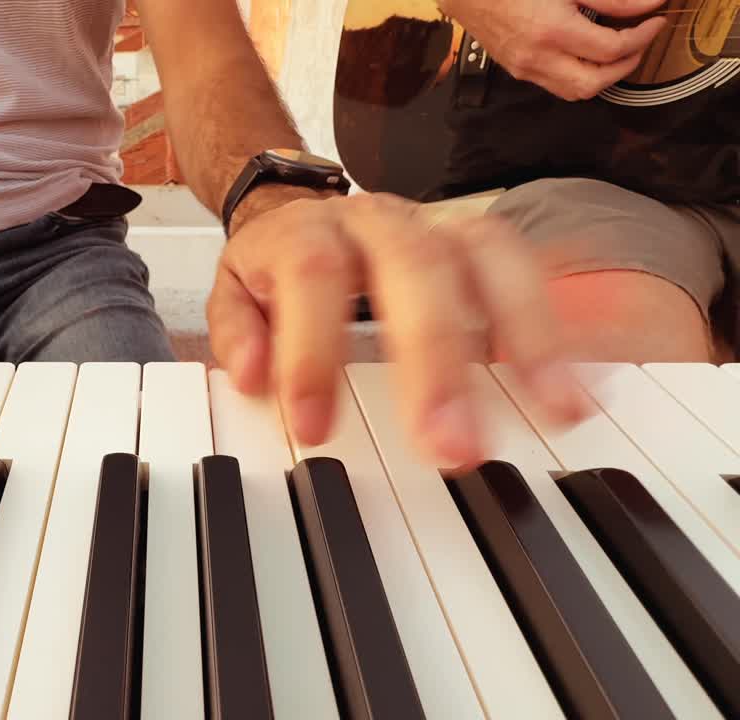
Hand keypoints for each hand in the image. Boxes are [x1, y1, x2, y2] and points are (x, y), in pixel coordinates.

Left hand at [208, 189, 589, 464]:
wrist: (296, 209)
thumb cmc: (271, 269)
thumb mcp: (232, 296)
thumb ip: (238, 332)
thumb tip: (254, 376)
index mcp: (305, 231)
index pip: (312, 274)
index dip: (314, 351)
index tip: (316, 430)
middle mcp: (377, 221)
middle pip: (416, 267)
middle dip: (437, 358)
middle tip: (450, 445)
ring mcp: (433, 227)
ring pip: (488, 258)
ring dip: (525, 336)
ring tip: (553, 412)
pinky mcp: (477, 245)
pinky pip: (527, 270)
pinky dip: (553, 330)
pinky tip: (576, 392)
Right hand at [439, 0, 667, 100]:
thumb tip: (648, 4)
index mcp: (552, 31)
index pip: (611, 49)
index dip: (641, 37)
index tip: (655, 20)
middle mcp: (538, 57)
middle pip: (594, 83)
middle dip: (626, 66)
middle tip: (639, 42)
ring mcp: (526, 68)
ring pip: (576, 91)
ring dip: (603, 77)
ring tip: (617, 53)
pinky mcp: (518, 70)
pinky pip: (557, 85)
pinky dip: (580, 75)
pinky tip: (588, 55)